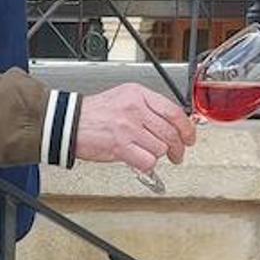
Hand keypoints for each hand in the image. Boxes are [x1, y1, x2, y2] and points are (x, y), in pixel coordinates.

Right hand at [73, 83, 196, 173]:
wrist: (69, 122)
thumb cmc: (95, 113)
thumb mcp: (124, 98)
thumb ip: (148, 108)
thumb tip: (171, 124)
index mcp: (138, 94)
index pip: (173, 111)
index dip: (187, 128)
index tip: (189, 137)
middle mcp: (135, 109)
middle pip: (170, 132)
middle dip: (178, 148)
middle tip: (177, 154)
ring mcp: (128, 127)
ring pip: (160, 148)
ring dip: (157, 156)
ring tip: (148, 154)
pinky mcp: (120, 146)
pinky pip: (147, 161)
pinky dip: (147, 165)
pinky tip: (140, 161)